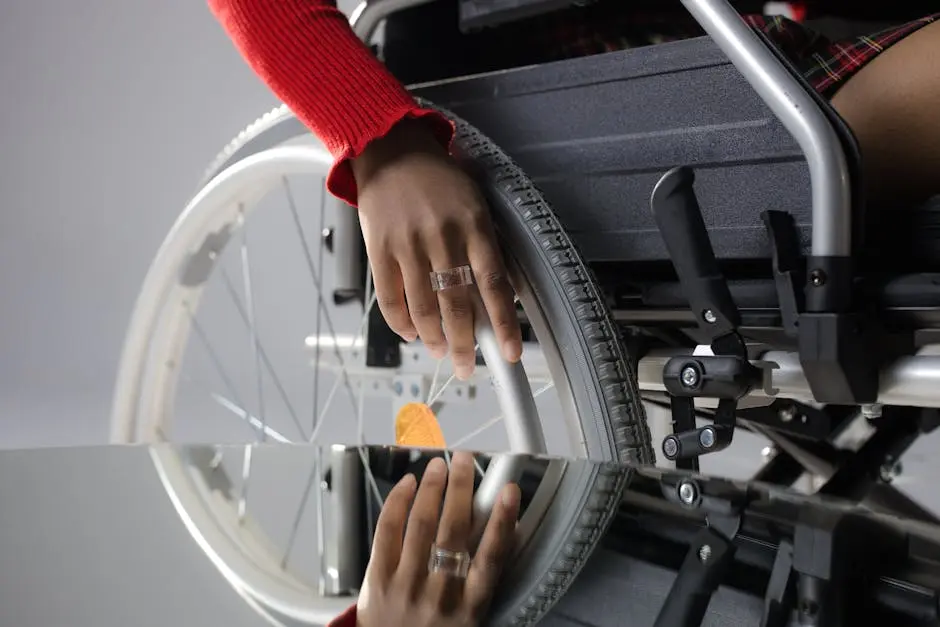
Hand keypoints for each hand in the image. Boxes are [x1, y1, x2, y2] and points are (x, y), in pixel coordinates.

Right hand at [351, 119, 522, 379]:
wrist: (389, 148)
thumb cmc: (438, 179)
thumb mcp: (475, 202)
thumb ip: (488, 246)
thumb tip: (503, 293)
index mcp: (474, 224)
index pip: (495, 284)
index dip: (503, 323)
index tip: (510, 353)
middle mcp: (443, 236)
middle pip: (457, 304)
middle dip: (464, 344)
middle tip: (466, 367)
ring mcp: (408, 244)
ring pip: (423, 308)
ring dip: (433, 338)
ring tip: (440, 351)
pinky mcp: (379, 248)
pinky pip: (390, 297)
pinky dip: (402, 323)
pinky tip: (412, 333)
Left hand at [356, 453, 521, 626]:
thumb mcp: (468, 615)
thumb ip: (480, 577)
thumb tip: (500, 529)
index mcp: (470, 607)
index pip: (492, 558)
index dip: (502, 521)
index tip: (510, 491)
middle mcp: (439, 595)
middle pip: (453, 531)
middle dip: (461, 489)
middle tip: (466, 460)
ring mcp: (405, 585)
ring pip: (420, 525)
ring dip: (431, 488)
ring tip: (439, 465)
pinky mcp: (377, 579)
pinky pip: (387, 531)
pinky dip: (398, 502)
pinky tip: (408, 484)